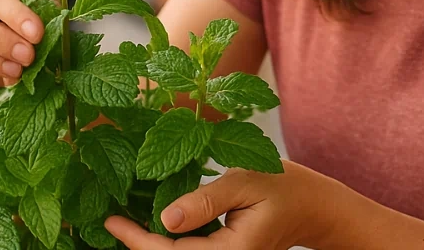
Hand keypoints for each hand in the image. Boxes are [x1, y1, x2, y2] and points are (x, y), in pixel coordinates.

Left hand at [104, 160, 339, 249]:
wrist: (314, 206)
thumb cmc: (284, 186)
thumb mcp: (246, 181)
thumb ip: (206, 200)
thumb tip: (165, 218)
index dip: (137, 240)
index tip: (111, 222)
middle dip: (138, 245)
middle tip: (109, 222)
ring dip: (150, 245)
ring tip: (122, 222)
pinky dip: (167, 241)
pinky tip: (151, 224)